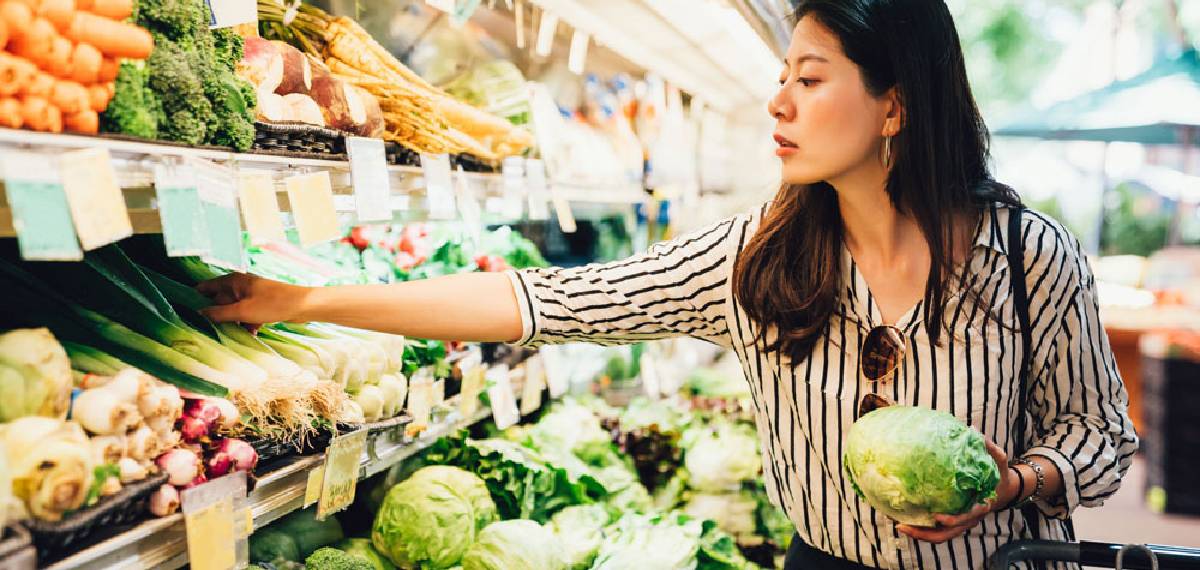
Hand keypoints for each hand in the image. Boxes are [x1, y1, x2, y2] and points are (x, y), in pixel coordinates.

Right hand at [196, 273, 312, 325]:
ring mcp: (250, 295)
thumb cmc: (272, 304)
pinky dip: (247, 324)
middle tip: (207, 329)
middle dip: (215, 315)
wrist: (303, 305)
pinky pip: (247, 315)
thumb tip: (198, 313)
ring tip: (231, 333)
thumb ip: (219, 313)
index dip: (195, 298)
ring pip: (233, 310)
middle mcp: (239, 285)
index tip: (186, 313)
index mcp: (232, 281)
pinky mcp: (260, 305)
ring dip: (233, 322)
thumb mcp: (242, 311)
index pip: (205, 287)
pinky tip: (252, 332)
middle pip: (219, 301)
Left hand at [897, 438, 1018, 542]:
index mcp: (980, 507)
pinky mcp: (955, 522)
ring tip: (900, 527)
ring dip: (921, 535)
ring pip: (940, 536)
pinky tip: (906, 521)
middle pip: (947, 534)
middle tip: (903, 526)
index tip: (937, 517)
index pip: (966, 519)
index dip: (951, 520)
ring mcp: (962, 523)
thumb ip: (990, 448)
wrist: (1004, 491)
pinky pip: (938, 531)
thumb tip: (973, 430)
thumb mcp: (999, 461)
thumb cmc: (999, 474)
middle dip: (925, 534)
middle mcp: (970, 519)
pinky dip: (923, 529)